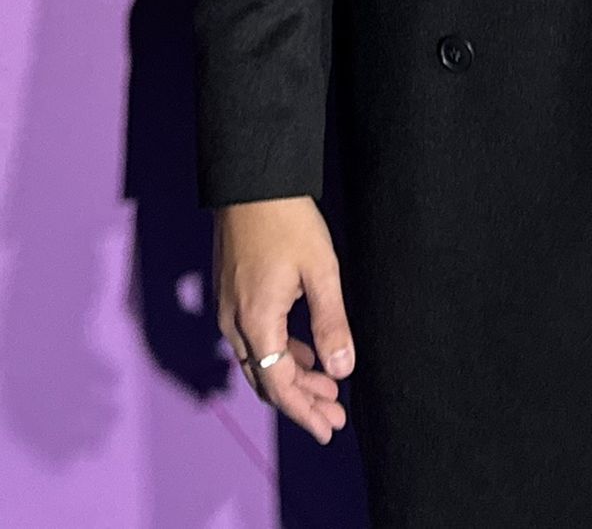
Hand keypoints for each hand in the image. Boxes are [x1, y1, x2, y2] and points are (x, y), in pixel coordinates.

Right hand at [214, 196, 353, 442]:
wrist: (252, 182)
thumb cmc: (288, 221)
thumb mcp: (320, 271)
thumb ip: (331, 324)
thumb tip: (343, 371)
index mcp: (256, 323)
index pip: (279, 386)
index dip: (305, 411)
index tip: (329, 429)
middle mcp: (235, 324)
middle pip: (267, 380)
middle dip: (302, 402)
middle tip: (335, 416)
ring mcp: (230, 310)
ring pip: (260, 362)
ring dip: (292, 379)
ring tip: (328, 389)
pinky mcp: (233, 296)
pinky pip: (255, 342)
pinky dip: (281, 355)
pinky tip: (305, 355)